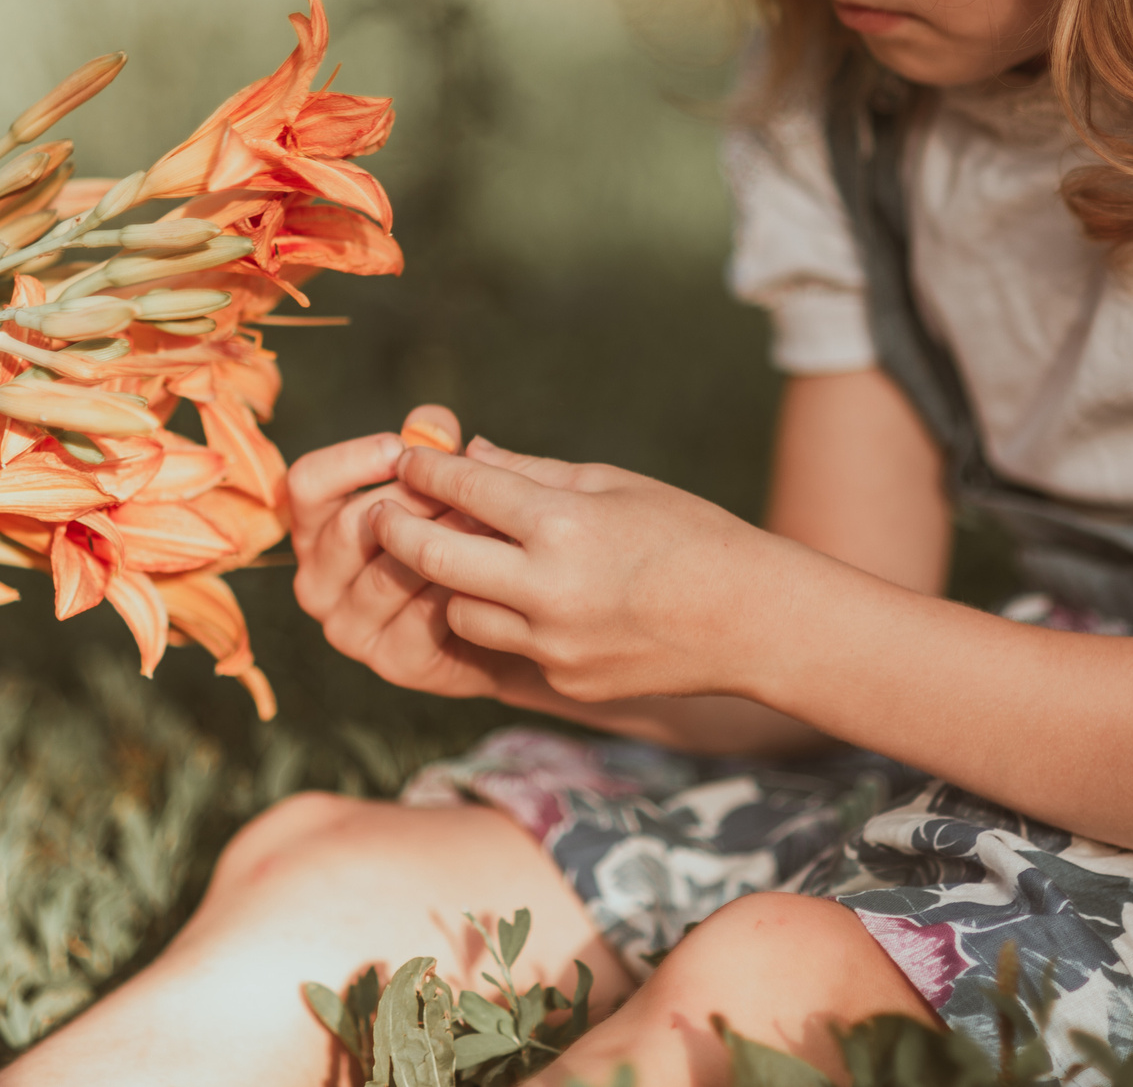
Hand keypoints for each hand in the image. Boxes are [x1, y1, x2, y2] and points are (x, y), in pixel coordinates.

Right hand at [283, 406, 525, 700]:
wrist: (508, 614)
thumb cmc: (466, 536)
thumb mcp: (449, 485)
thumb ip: (434, 450)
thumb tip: (432, 422)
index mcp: (316, 528)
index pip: (304, 485)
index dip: (351, 460)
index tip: (401, 446)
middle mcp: (317, 579)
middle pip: (348, 526)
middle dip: (412, 499)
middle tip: (463, 487)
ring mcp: (348, 627)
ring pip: (385, 572)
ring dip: (442, 542)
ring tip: (488, 522)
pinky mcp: (390, 662)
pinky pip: (418, 617)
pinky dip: (455, 589)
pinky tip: (488, 573)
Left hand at [371, 438, 790, 703]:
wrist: (750, 620)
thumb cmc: (688, 534)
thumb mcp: (614, 484)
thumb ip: (533, 471)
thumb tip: (468, 451)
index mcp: (564, 524)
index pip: (467, 489)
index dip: (428, 471)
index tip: (408, 461)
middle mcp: (549, 588)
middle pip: (436, 558)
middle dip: (400, 531)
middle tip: (382, 513)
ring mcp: (554, 645)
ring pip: (460, 613)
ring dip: (455, 585)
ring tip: (471, 562)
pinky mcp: (564, 682)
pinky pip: (511, 648)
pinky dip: (512, 622)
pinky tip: (540, 603)